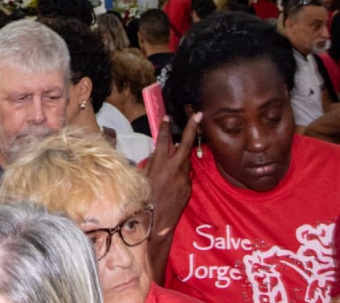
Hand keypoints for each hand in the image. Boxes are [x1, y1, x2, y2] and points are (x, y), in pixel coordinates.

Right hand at [144, 112, 200, 235]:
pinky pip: (185, 175)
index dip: (165, 127)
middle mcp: (174, 169)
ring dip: (182, 155)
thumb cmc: (142, 202)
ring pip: (185, 161)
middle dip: (192, 128)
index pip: (163, 140)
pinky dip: (180, 172)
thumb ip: (151, 164)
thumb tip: (157, 153)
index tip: (167, 117)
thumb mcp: (141, 178)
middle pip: (185, 144)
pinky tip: (172, 179)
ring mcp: (184, 179)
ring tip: (176, 153)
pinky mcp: (188, 189)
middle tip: (198, 115)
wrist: (154, 225)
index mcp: (159, 165)